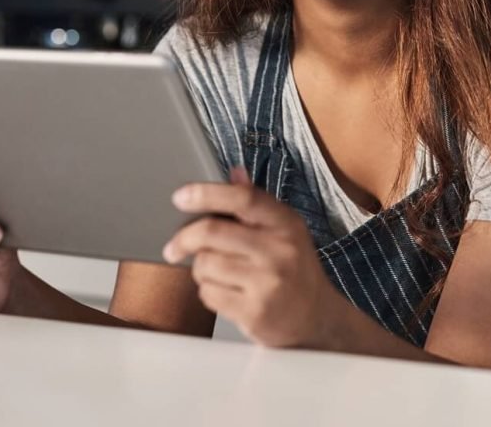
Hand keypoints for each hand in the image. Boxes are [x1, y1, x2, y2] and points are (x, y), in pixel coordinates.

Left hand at [163, 167, 342, 347]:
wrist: (317, 319)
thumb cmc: (295, 269)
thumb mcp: (285, 230)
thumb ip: (256, 202)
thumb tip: (233, 171)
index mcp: (285, 222)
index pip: (243, 198)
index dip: (207, 193)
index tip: (181, 196)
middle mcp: (279, 250)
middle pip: (212, 232)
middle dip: (184, 238)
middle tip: (174, 246)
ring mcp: (267, 283)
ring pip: (205, 264)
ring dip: (200, 268)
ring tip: (216, 272)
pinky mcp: (254, 312)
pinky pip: (208, 293)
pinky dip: (207, 291)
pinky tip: (225, 291)